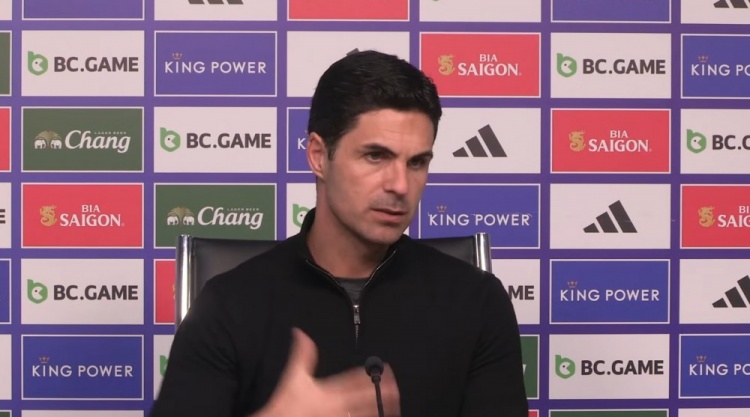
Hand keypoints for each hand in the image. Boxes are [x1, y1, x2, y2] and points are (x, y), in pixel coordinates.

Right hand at [253, 328, 400, 416]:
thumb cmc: (287, 404)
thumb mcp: (294, 376)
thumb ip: (302, 355)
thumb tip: (301, 333)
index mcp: (331, 391)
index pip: (357, 380)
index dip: (372, 374)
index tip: (385, 369)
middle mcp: (339, 407)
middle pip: (367, 399)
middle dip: (383, 393)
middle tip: (396, 389)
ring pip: (366, 415)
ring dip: (380, 410)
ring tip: (393, 407)